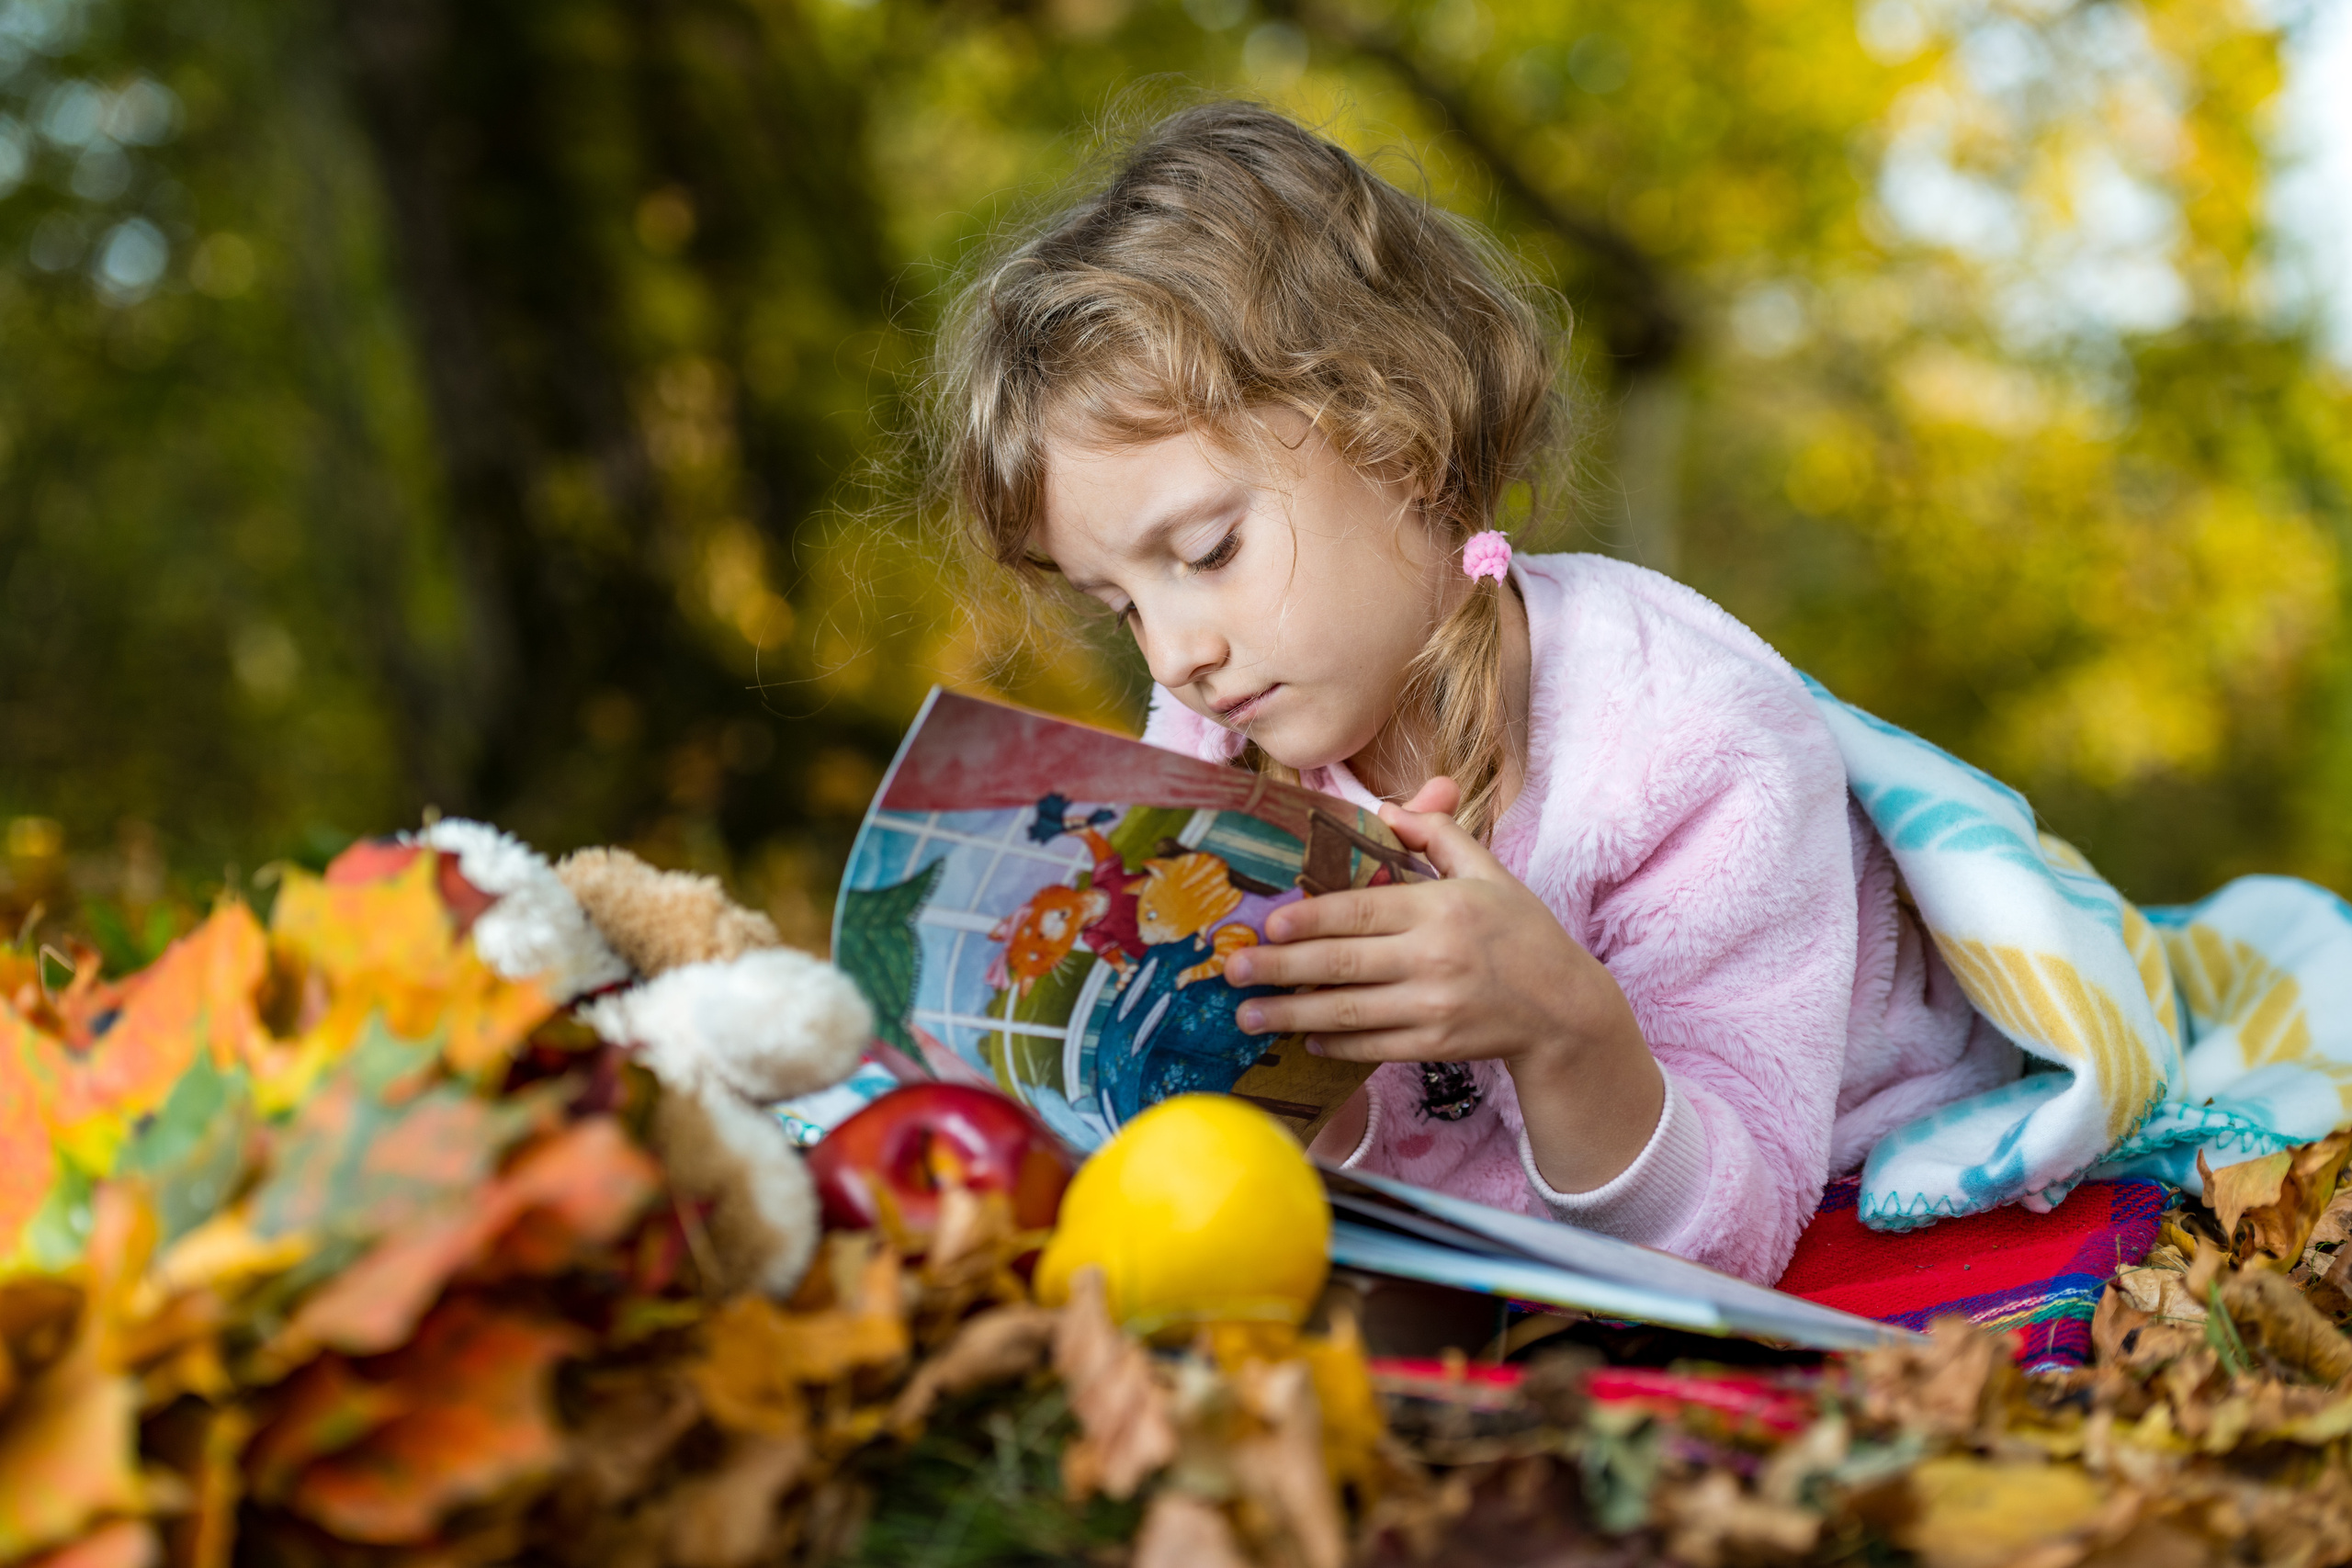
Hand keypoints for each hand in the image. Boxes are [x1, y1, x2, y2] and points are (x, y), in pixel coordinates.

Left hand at [1224, 777, 1663, 1192]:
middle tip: (1231, 968)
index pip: (1362, 911)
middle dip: (1280, 969)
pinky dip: (1334, 1044)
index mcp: (1442, 908)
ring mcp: (1434, 1008)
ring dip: (1291, 1014)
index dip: (1311, 918)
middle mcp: (1435, 959)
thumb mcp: (1488, 872)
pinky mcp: (1436, 1046)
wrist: (1565, 1008)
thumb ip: (1439, 834)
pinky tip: (1300, 1037)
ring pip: (1349, 1013)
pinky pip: (1372, 1047)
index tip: (1270, 923)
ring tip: (1245, 1014)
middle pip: (1343, 964)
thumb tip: (1387, 811)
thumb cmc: (1521, 931)